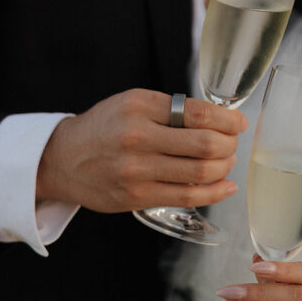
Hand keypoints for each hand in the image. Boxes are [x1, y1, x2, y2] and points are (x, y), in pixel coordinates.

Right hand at [36, 88, 246, 212]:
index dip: (228, 119)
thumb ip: (171, 109)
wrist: (63, 159)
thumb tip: (219, 120)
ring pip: (200, 172)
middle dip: (230, 145)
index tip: (239, 123)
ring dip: (224, 168)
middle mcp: (137, 137)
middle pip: (205, 144)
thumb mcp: (132, 104)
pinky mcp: (136, 197)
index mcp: (140, 107)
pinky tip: (225, 186)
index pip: (198, 113)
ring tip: (226, 163)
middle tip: (233, 144)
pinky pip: (187, 197)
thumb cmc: (104, 128)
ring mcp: (137, 170)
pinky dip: (214, 192)